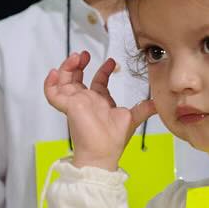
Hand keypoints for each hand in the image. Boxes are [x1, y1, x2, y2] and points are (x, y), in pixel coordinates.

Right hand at [43, 51, 155, 170]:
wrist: (103, 152)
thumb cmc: (114, 140)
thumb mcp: (132, 118)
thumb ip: (144, 108)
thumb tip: (158, 103)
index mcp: (99, 101)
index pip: (98, 81)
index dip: (103, 69)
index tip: (112, 61)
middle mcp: (85, 100)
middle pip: (76, 77)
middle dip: (79, 63)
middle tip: (84, 54)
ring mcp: (75, 102)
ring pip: (64, 81)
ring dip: (66, 67)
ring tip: (74, 58)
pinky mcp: (67, 106)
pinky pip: (52, 93)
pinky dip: (50, 83)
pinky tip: (54, 73)